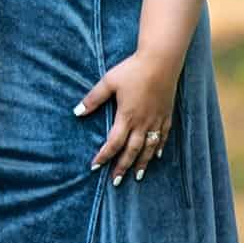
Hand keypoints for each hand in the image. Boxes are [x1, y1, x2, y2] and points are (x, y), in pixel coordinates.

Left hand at [75, 51, 180, 185]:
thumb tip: (76, 112)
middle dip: (122, 167)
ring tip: (137, 176)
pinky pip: (163, 137)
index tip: (95, 167)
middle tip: (116, 182)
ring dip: (142, 163)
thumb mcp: (109, 82)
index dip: (104, 156)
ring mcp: (156, 120)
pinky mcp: (167, 115)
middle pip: (131, 151)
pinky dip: (158, 148)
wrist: (161, 60)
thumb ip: (93, 99)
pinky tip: (156, 156)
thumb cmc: (133, 69)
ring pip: (148, 148)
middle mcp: (142, 122)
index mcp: (127, 116)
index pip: (113, 143)